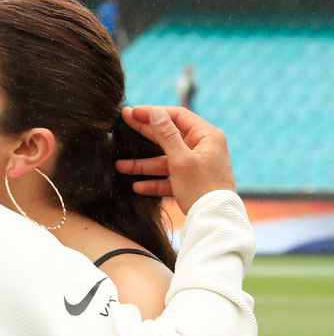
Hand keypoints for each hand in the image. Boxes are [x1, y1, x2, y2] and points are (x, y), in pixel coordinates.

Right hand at [115, 105, 235, 213]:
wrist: (215, 223)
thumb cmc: (202, 188)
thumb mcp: (181, 159)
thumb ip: (166, 134)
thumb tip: (155, 112)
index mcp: (206, 136)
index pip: (177, 116)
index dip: (153, 112)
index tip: (132, 112)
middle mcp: (202, 148)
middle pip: (168, 136)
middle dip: (144, 133)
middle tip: (123, 123)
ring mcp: (196, 166)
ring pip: (165, 160)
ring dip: (143, 164)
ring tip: (120, 166)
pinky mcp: (191, 183)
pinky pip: (169, 179)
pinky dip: (154, 182)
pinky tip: (137, 186)